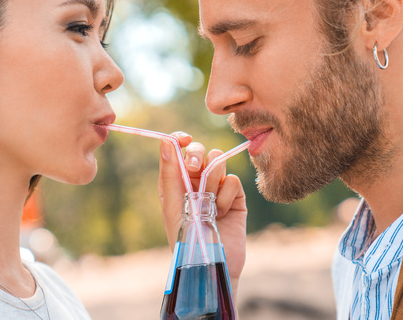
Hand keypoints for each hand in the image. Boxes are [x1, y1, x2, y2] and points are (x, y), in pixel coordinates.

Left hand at [158, 132, 246, 294]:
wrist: (212, 263)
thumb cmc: (185, 239)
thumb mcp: (173, 205)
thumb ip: (170, 173)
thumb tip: (166, 141)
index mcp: (175, 182)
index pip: (178, 150)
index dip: (181, 140)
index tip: (185, 139)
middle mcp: (195, 182)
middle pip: (199, 151)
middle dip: (198, 155)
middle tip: (195, 168)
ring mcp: (216, 188)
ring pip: (218, 161)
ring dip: (212, 180)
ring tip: (209, 204)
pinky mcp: (236, 197)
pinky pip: (232, 180)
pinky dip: (226, 195)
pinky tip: (223, 212)